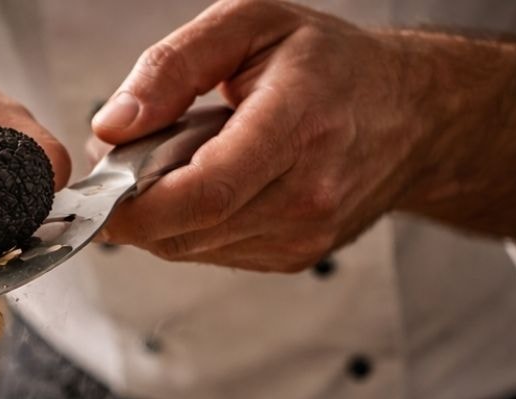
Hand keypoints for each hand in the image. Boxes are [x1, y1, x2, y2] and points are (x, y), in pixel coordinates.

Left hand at [91, 0, 431, 271]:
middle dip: (137, 202)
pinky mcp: (296, 257)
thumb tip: (113, 124)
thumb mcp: (250, 24)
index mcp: (299, 124)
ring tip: (185, 158)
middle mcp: (308, 193)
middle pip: (185, 228)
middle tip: (133, 156)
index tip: (100, 186)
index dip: (135, 204)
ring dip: (163, 212)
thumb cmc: (332, 64)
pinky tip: (214, 182)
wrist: (414, 113)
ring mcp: (305, 234)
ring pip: (190, 247)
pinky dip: (192, 224)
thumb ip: (173, 66)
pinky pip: (212, 252)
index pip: (204, 193)